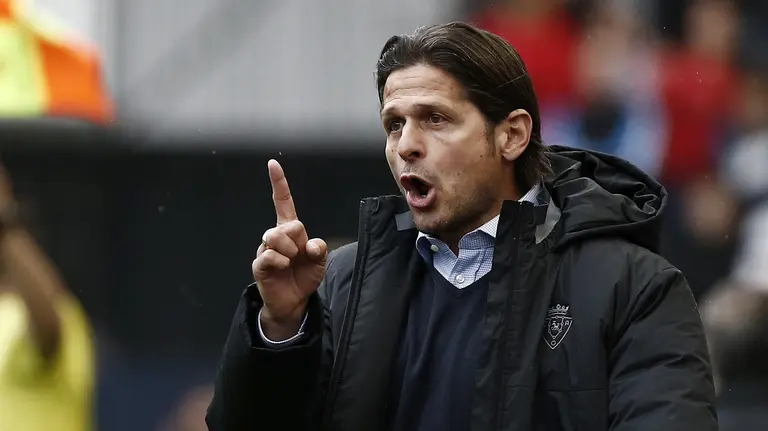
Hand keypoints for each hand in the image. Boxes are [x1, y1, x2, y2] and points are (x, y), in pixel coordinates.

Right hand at [252, 160, 327, 339]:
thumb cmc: (304, 276)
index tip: (273, 164)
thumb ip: (320, 249)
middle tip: (299, 255)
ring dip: (289, 251)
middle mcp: (276, 237)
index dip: (279, 184)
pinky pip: (269, 255)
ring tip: (290, 263)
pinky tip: (283, 268)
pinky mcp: (259, 264)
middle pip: (287, 225)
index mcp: (291, 231)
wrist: (294, 301)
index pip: (283, 203)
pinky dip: (281, 262)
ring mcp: (266, 250)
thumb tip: (312, 245)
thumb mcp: (319, 262)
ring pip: (275, 237)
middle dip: (298, 240)